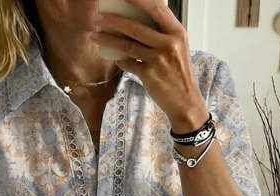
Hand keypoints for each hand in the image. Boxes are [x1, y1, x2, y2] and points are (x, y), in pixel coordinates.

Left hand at [91, 0, 208, 131]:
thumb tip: (136, 20)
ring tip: (94, 34)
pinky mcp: (150, 75)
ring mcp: (159, 60)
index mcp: (177, 32)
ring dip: (108, 39)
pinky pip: (128, 64)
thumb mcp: (177, 48)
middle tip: (97, 17)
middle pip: (136, 27)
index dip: (137, 0)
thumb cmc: (178, 73)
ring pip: (127, 45)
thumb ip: (161, 34)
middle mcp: (169, 44)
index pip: (156, 8)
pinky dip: (119, 60)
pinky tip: (114, 58)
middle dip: (113, 20)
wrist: (185, 100)